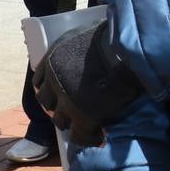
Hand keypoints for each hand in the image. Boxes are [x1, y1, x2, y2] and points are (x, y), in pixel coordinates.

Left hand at [34, 20, 143, 146]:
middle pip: (47, 103)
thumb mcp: (87, 33)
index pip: (40, 81)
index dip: (50, 88)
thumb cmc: (114, 35)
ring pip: (60, 121)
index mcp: (52, 59)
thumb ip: (79, 44)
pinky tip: (98, 135)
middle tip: (74, 107)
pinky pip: (80, 136)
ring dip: (72, 121)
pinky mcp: (84, 116)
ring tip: (87, 121)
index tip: (59, 92)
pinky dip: (89, 137)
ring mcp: (67, 101)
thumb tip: (85, 45)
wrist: (129, 49)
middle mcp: (54, 81)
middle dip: (58, 106)